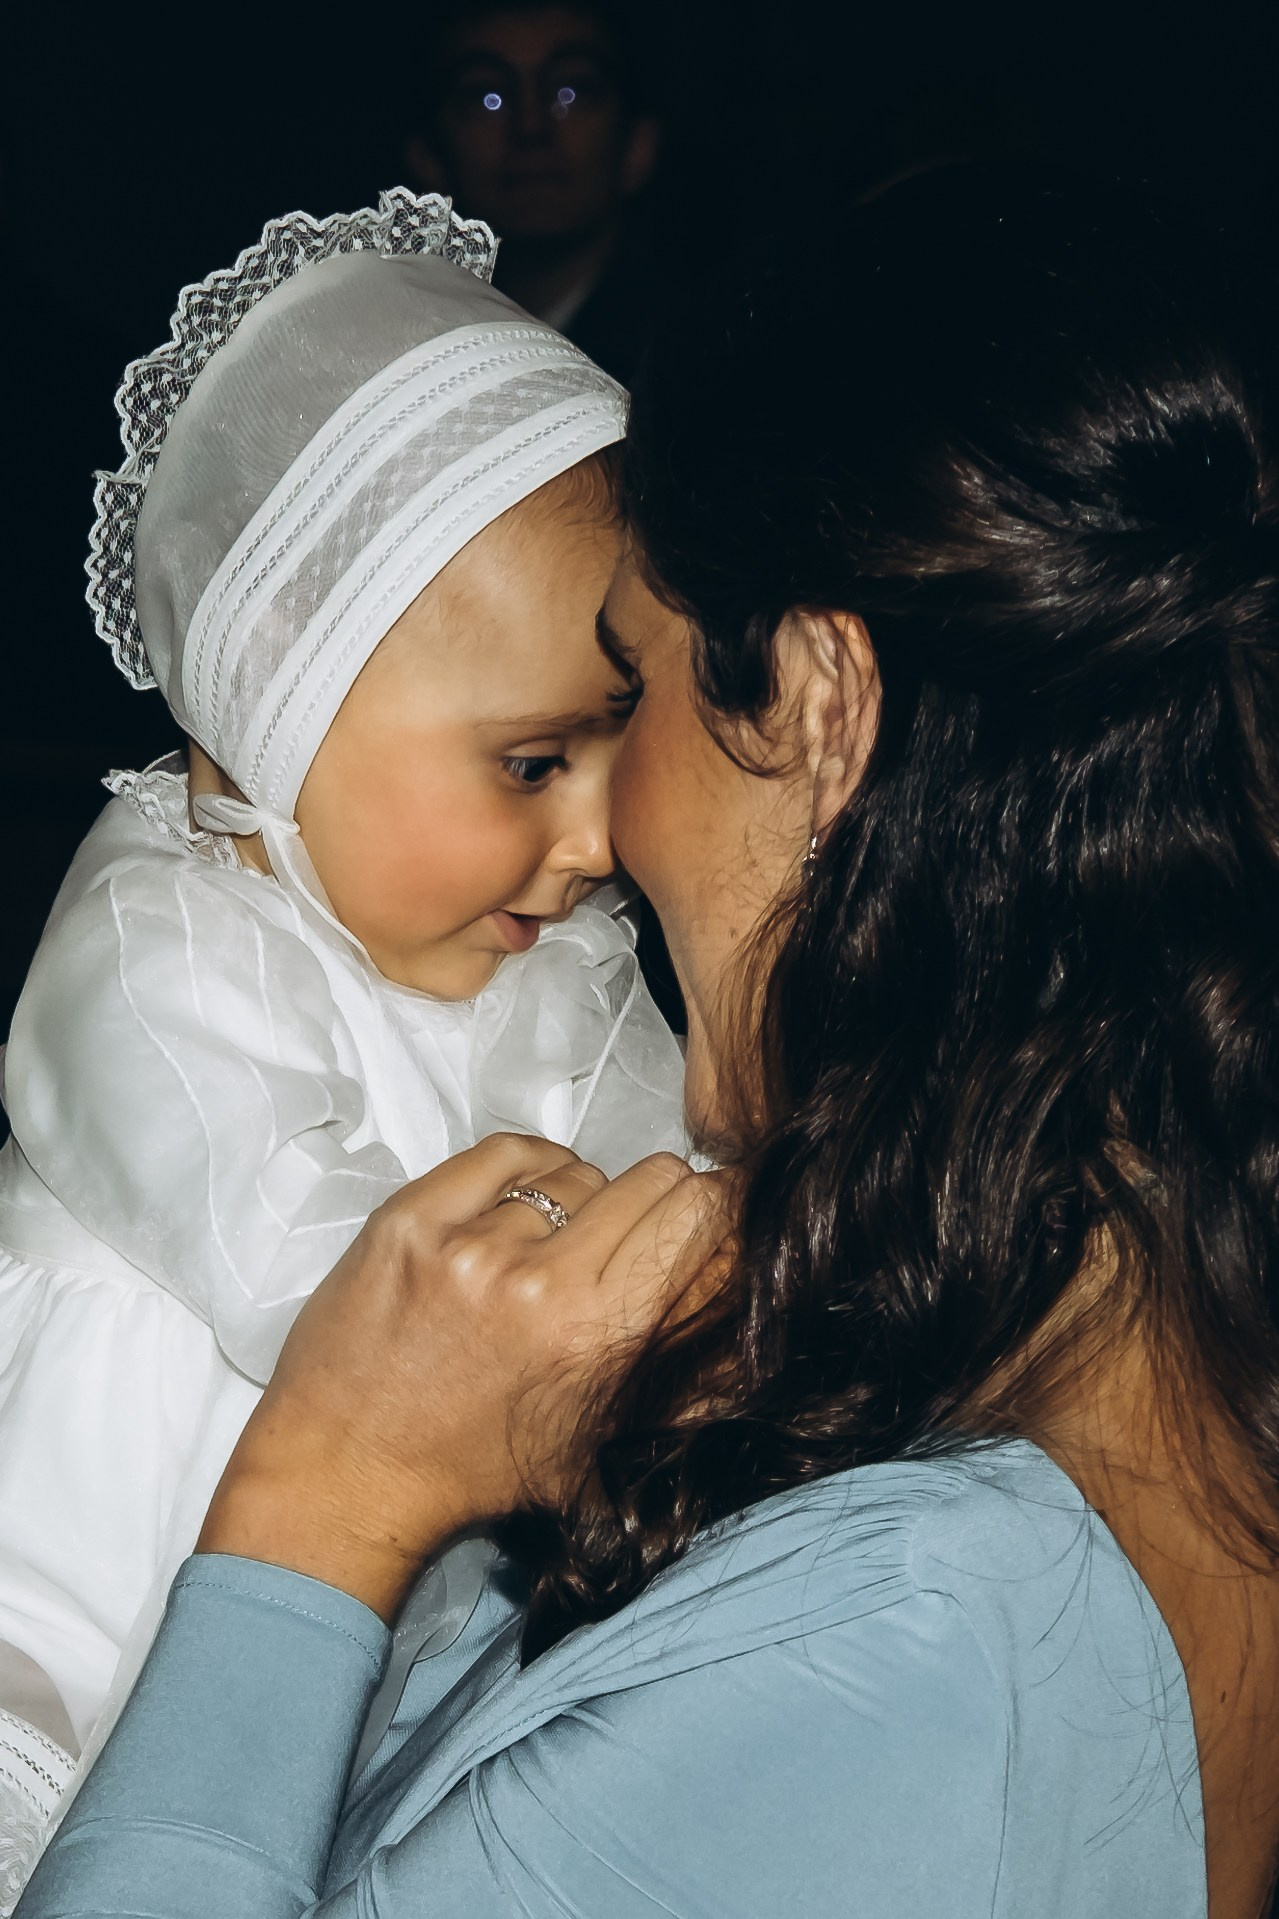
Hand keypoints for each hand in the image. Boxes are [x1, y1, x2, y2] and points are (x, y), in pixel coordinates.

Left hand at [198, 1134, 718, 1618]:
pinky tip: (516, 1205)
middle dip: (655, 1203)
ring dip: (574, 1206)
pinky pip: (505, 1151)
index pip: (699, 1214)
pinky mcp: (410, 1218)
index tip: (699, 1222)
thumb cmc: (480, 1469)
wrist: (347, 1475)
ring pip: (575, 1173)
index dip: (712, 1210)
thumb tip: (734, 1265)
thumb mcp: (602, 1435)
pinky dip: (526, 1170)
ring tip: (544, 1251)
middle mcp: (541, 1281)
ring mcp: (469, 1243)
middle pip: (650, 1178)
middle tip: (624, 1238)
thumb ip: (675, 1354)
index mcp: (601, 1336)